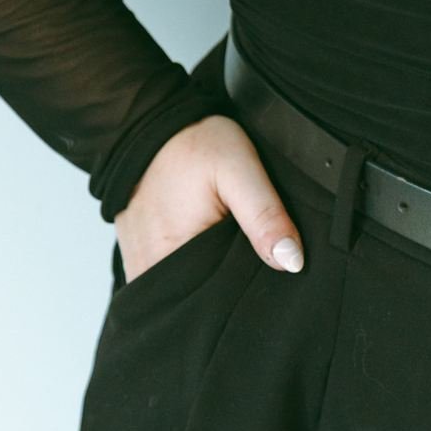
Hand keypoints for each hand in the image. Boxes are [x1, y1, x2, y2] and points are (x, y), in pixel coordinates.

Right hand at [114, 113, 305, 285]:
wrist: (151, 124)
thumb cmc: (192, 144)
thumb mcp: (238, 169)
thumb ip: (265, 215)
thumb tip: (291, 261)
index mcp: (170, 261)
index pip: (217, 305)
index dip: (246, 296)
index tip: (264, 279)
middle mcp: (149, 273)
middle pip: (201, 302)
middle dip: (229, 292)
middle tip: (249, 260)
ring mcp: (140, 268)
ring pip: (186, 292)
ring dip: (209, 282)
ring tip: (228, 254)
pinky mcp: (140, 258)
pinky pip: (172, 279)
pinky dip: (192, 270)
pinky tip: (208, 251)